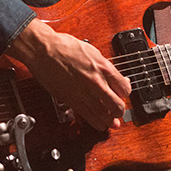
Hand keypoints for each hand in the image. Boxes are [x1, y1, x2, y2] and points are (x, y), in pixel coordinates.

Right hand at [6, 19, 131, 130]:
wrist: (44, 50)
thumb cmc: (65, 46)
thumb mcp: (92, 51)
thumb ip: (104, 65)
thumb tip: (114, 75)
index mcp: (103, 67)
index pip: (124, 88)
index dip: (125, 93)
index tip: (123, 94)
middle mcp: (96, 81)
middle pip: (117, 105)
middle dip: (120, 110)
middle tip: (119, 111)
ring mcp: (83, 92)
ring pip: (103, 114)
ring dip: (110, 120)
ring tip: (113, 123)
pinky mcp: (71, 100)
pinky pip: (87, 116)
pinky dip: (96, 123)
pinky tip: (100, 124)